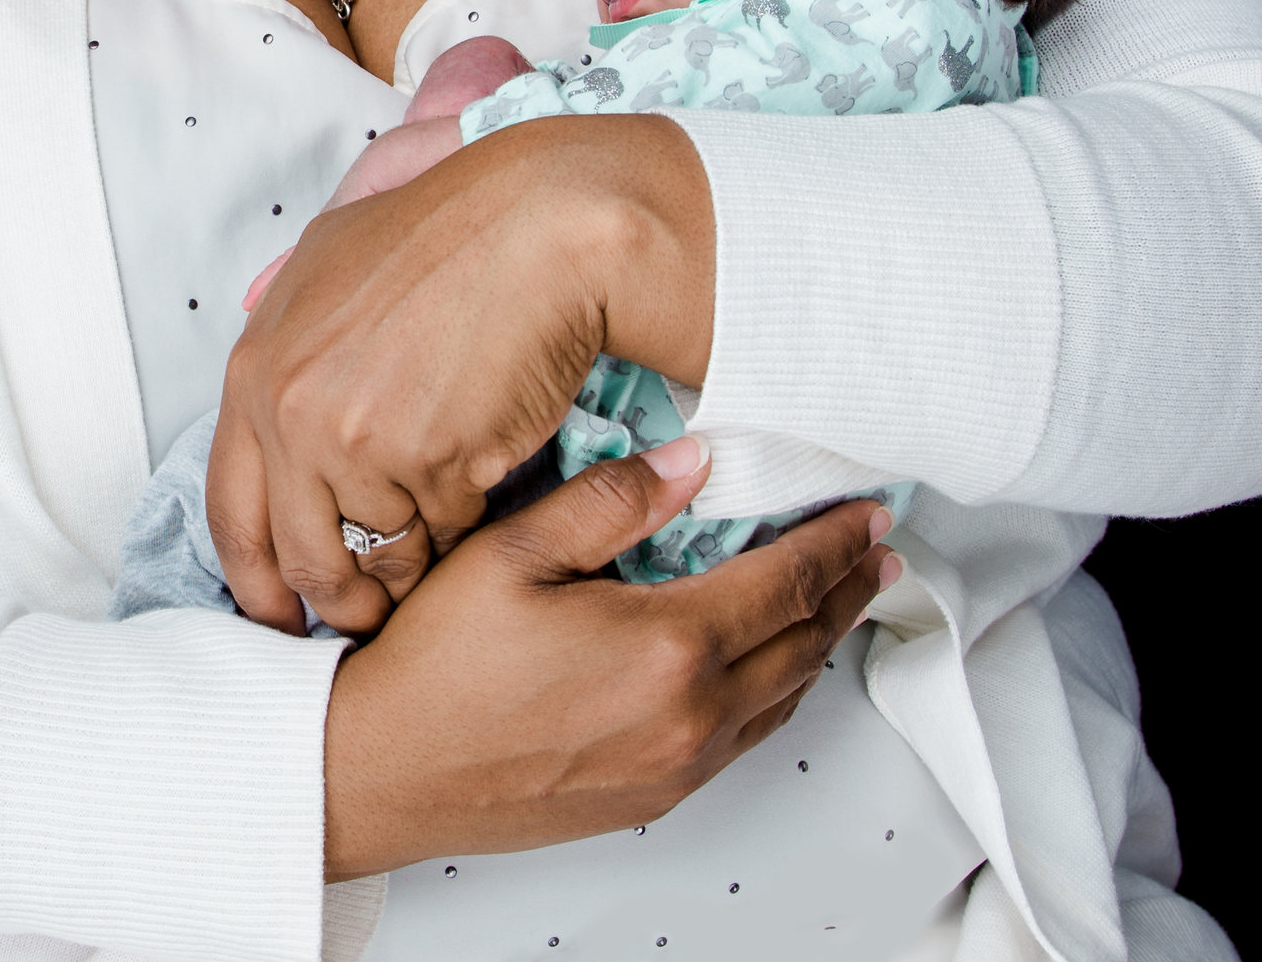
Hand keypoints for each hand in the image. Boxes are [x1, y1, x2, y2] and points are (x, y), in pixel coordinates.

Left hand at [208, 112, 715, 635]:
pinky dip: (472, 519)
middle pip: (306, 557)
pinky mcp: (431, 463)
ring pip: (387, 552)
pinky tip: (488, 465)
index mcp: (256, 367)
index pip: (231, 510)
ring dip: (422, 554)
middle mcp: (291, 411)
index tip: (277, 615)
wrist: (540, 226)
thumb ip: (285, 311)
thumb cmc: (450, 230)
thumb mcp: (331, 255)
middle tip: (374, 612)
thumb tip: (247, 316)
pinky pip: (451, 532)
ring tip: (451, 510)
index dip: (256, 578)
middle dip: (344, 601)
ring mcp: (358, 442)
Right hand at [322, 441, 899, 878]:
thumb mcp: (511, 554)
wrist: (384, 774)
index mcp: (666, 647)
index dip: (831, 543)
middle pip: (803, 644)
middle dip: (847, 591)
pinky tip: (770, 669)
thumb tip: (689, 464)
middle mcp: (689, 716)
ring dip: (821, 643)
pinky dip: (777, 693)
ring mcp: (675, 766)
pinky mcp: (652, 797)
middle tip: (876, 552)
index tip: (864, 513)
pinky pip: (745, 740)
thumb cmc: (434, 668)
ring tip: (839, 602)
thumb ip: (608, 502)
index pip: (783, 582)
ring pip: (782, 698)